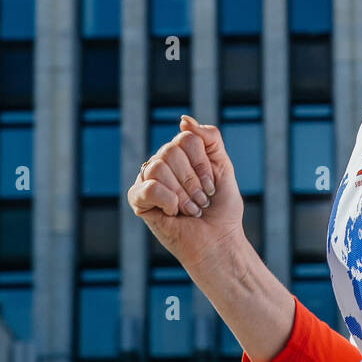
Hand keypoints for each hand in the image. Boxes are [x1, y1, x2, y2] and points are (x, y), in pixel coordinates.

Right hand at [127, 115, 244, 268]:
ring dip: (183, 193)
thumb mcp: (223, 166)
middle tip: (201, 201)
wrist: (218, 240)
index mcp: (181, 153)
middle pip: (171, 151)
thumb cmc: (221, 207)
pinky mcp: (138, 200)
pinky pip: (148, 187)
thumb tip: (183, 120)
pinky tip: (174, 213)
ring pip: (158, 166)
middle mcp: (161, 162)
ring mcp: (147, 180)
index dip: (203, 164)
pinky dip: (168, 201)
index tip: (211, 185)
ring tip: (190, 209)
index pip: (186, 139)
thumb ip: (210, 139)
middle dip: (193, 181)